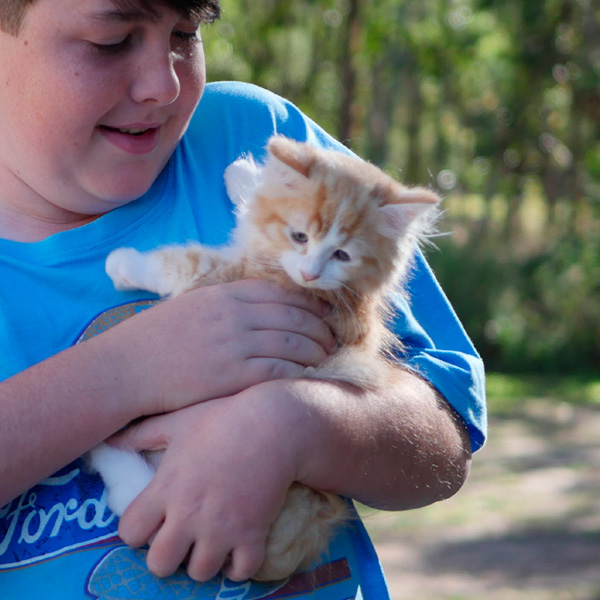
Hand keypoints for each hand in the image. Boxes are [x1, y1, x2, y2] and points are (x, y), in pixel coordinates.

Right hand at [105, 278, 333, 415]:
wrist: (126, 368)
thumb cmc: (155, 338)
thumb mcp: (192, 305)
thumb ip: (227, 303)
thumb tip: (257, 307)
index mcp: (226, 294)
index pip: (282, 294)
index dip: (309, 304)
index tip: (323, 313)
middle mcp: (236, 314)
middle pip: (295, 317)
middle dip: (320, 328)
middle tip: (333, 338)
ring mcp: (236, 343)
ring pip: (294, 342)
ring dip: (317, 350)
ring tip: (327, 357)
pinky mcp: (233, 374)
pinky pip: (280, 369)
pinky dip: (301, 371)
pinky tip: (310, 376)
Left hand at [111, 390, 299, 581]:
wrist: (273, 424)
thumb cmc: (222, 418)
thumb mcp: (178, 421)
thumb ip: (142, 434)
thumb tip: (111, 440)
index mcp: (166, 489)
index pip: (130, 533)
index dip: (136, 531)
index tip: (151, 522)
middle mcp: (189, 515)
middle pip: (160, 564)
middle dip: (165, 557)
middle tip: (179, 541)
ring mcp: (221, 529)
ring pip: (199, 573)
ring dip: (202, 562)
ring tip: (210, 544)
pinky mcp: (253, 534)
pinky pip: (241, 572)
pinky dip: (239, 566)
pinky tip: (238, 549)